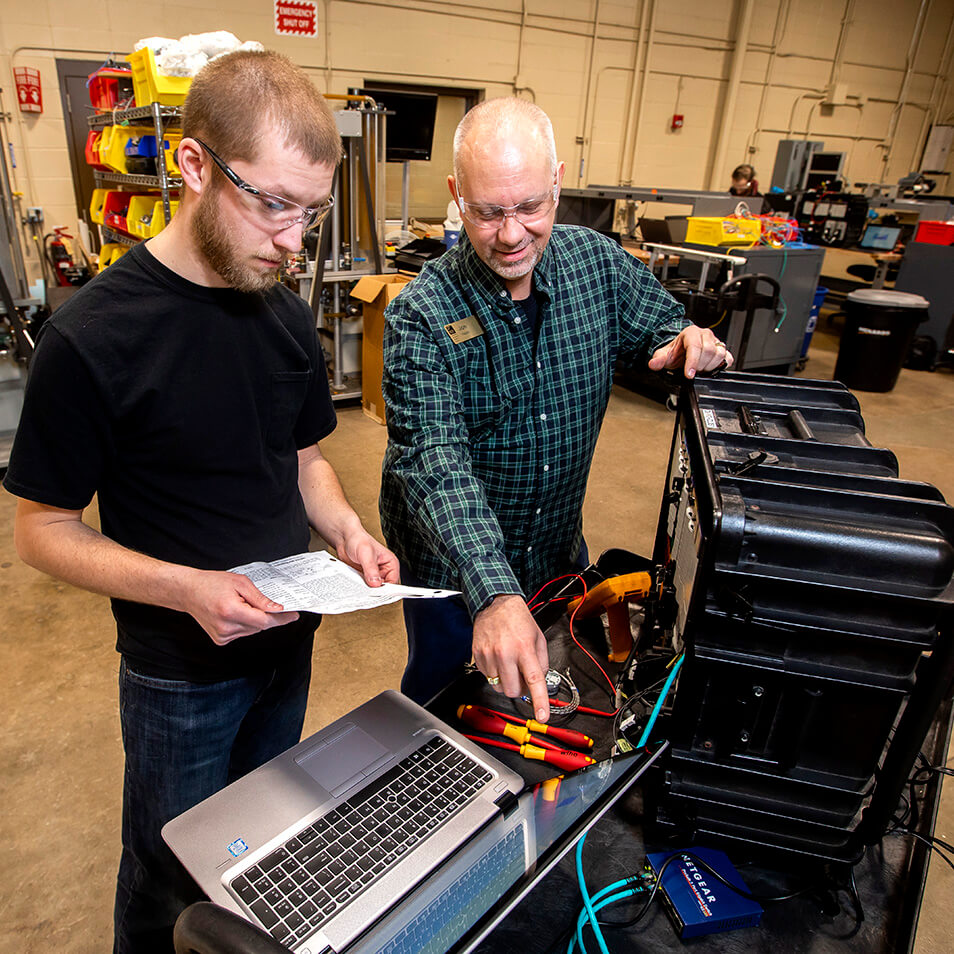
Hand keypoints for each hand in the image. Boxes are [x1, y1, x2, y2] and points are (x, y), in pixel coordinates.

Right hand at [180, 570, 300, 645]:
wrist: (188, 592)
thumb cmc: (212, 583)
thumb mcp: (240, 583)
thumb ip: (260, 598)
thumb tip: (277, 609)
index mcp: (231, 611)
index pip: (264, 621)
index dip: (281, 618)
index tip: (293, 615)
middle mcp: (226, 627)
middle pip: (259, 626)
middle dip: (267, 615)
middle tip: (266, 602)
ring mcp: (222, 636)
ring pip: (252, 630)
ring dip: (255, 619)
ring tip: (242, 603)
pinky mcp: (220, 640)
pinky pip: (243, 633)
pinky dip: (245, 624)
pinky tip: (236, 612)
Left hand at [335, 528, 400, 586]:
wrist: (345, 539)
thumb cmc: (358, 539)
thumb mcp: (366, 553)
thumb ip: (371, 568)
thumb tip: (376, 583)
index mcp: (391, 563)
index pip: (393, 581)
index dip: (386, 588)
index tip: (377, 592)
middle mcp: (384, 570)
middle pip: (383, 587)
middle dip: (375, 590)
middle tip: (367, 590)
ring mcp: (373, 575)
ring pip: (373, 589)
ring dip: (366, 589)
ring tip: (359, 585)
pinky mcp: (364, 578)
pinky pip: (364, 587)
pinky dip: (359, 588)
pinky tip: (354, 584)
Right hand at [472, 595, 549, 721]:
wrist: (495, 603)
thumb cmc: (518, 619)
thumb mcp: (538, 637)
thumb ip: (542, 662)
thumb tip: (539, 682)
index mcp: (524, 648)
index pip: (534, 680)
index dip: (539, 701)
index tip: (542, 716)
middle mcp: (505, 653)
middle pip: (512, 690)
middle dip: (519, 689)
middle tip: (521, 676)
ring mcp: (489, 655)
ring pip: (498, 687)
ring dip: (506, 681)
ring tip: (508, 664)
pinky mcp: (478, 656)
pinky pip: (487, 678)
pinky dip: (495, 674)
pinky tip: (498, 659)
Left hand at [647, 326, 732, 378]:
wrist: (683, 350)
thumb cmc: (676, 351)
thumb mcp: (665, 355)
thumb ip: (659, 359)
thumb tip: (653, 364)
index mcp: (691, 332)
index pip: (695, 346)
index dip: (692, 362)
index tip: (689, 374)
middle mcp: (705, 335)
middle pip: (708, 351)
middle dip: (700, 365)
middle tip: (692, 371)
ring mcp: (716, 341)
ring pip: (719, 355)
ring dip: (709, 367)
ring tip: (699, 369)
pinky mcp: (723, 349)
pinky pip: (727, 359)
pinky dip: (720, 366)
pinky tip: (709, 368)